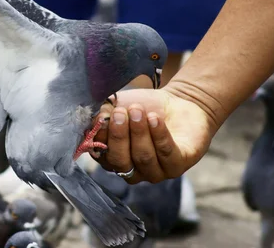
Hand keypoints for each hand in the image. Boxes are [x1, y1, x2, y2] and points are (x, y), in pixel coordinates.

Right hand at [93, 85, 217, 183]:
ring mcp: (155, 172)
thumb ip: (103, 115)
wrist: (177, 101)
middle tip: (120, 113)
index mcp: (112, 158)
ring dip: (139, 132)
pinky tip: (155, 118)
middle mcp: (132, 170)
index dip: (100, 137)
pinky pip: (166, 154)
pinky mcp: (178, 165)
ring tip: (139, 110)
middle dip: (118, 136)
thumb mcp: (118, 107)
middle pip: (120, 161)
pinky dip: (158, 134)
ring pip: (143, 158)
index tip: (103, 116)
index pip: (101, 155)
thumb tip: (94, 121)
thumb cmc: (143, 106)